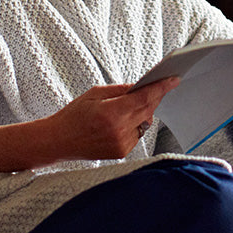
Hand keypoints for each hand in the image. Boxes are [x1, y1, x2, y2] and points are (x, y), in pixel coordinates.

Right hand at [48, 77, 179, 159]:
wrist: (59, 140)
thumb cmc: (74, 115)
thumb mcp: (95, 94)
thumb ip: (120, 90)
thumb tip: (142, 86)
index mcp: (111, 113)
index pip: (144, 98)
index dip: (161, 88)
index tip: (173, 80)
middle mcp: (119, 131)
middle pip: (148, 110)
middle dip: (153, 97)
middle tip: (156, 86)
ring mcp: (121, 144)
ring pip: (145, 123)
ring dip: (142, 112)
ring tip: (126, 107)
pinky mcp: (121, 153)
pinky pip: (137, 134)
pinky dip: (135, 125)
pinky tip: (120, 122)